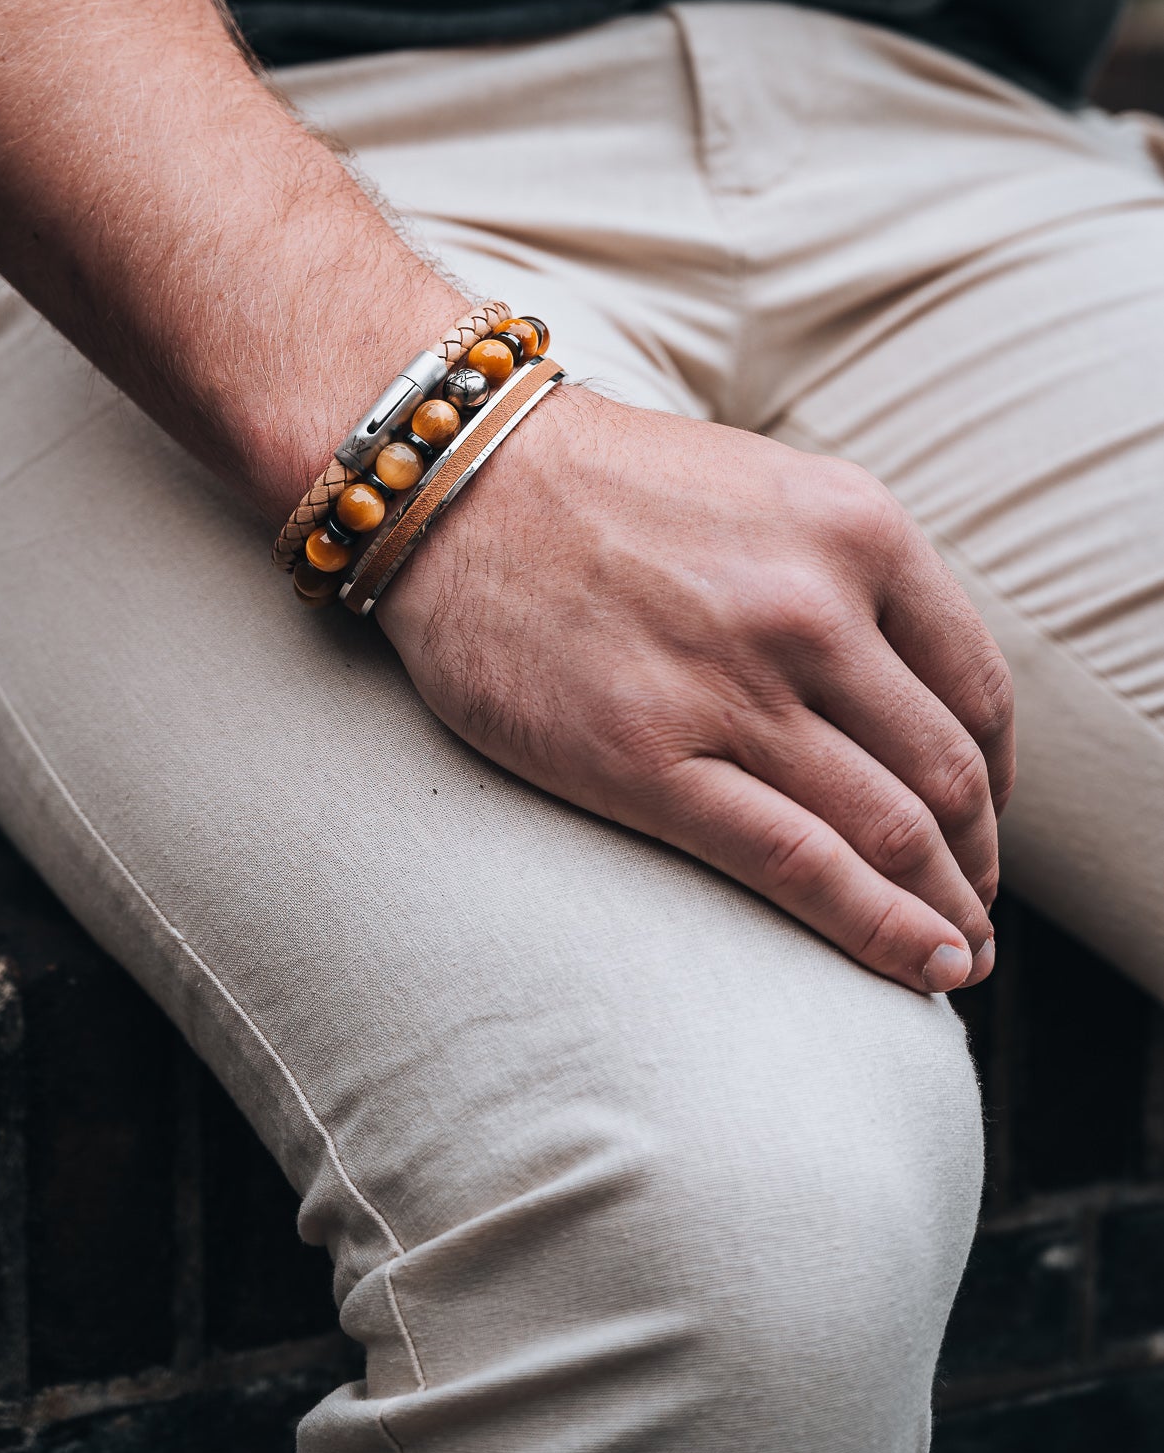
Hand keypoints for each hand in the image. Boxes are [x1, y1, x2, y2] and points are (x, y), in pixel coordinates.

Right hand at [377, 386, 1011, 992]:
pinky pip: (802, 867)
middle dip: (976, 860)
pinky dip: (883, 931)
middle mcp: (812, 606)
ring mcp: (731, 688)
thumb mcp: (766, 490)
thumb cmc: (605, 490)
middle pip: (947, 773)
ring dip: (946, 911)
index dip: (998, 778)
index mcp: (854, 529)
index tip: (982, 819)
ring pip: (894, 832)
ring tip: (956, 955)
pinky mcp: (648, 761)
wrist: (454, 484)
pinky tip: (922, 968)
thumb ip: (850, 575)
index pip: (978, 689)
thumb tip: (917, 698)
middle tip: (971, 903)